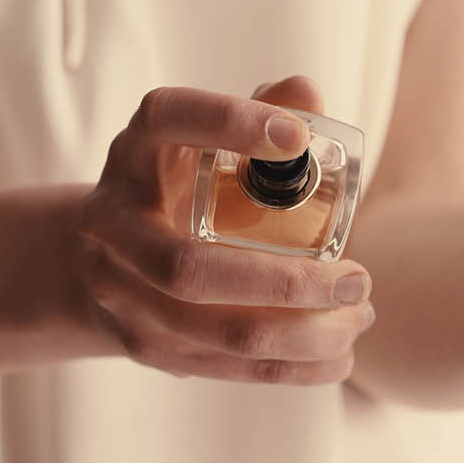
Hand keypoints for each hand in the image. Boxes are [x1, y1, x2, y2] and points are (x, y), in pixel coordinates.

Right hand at [76, 77, 374, 383]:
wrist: (102, 261)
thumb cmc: (178, 186)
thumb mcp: (203, 142)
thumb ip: (258, 111)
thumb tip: (306, 93)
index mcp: (134, 154)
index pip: (170, 121)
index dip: (230, 122)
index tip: (298, 137)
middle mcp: (113, 225)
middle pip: (190, 270)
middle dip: (288, 282)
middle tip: (360, 278)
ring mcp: (122, 296)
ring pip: (217, 332)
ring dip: (305, 332)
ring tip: (361, 315)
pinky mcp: (148, 347)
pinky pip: (229, 369)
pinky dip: (294, 368)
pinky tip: (340, 357)